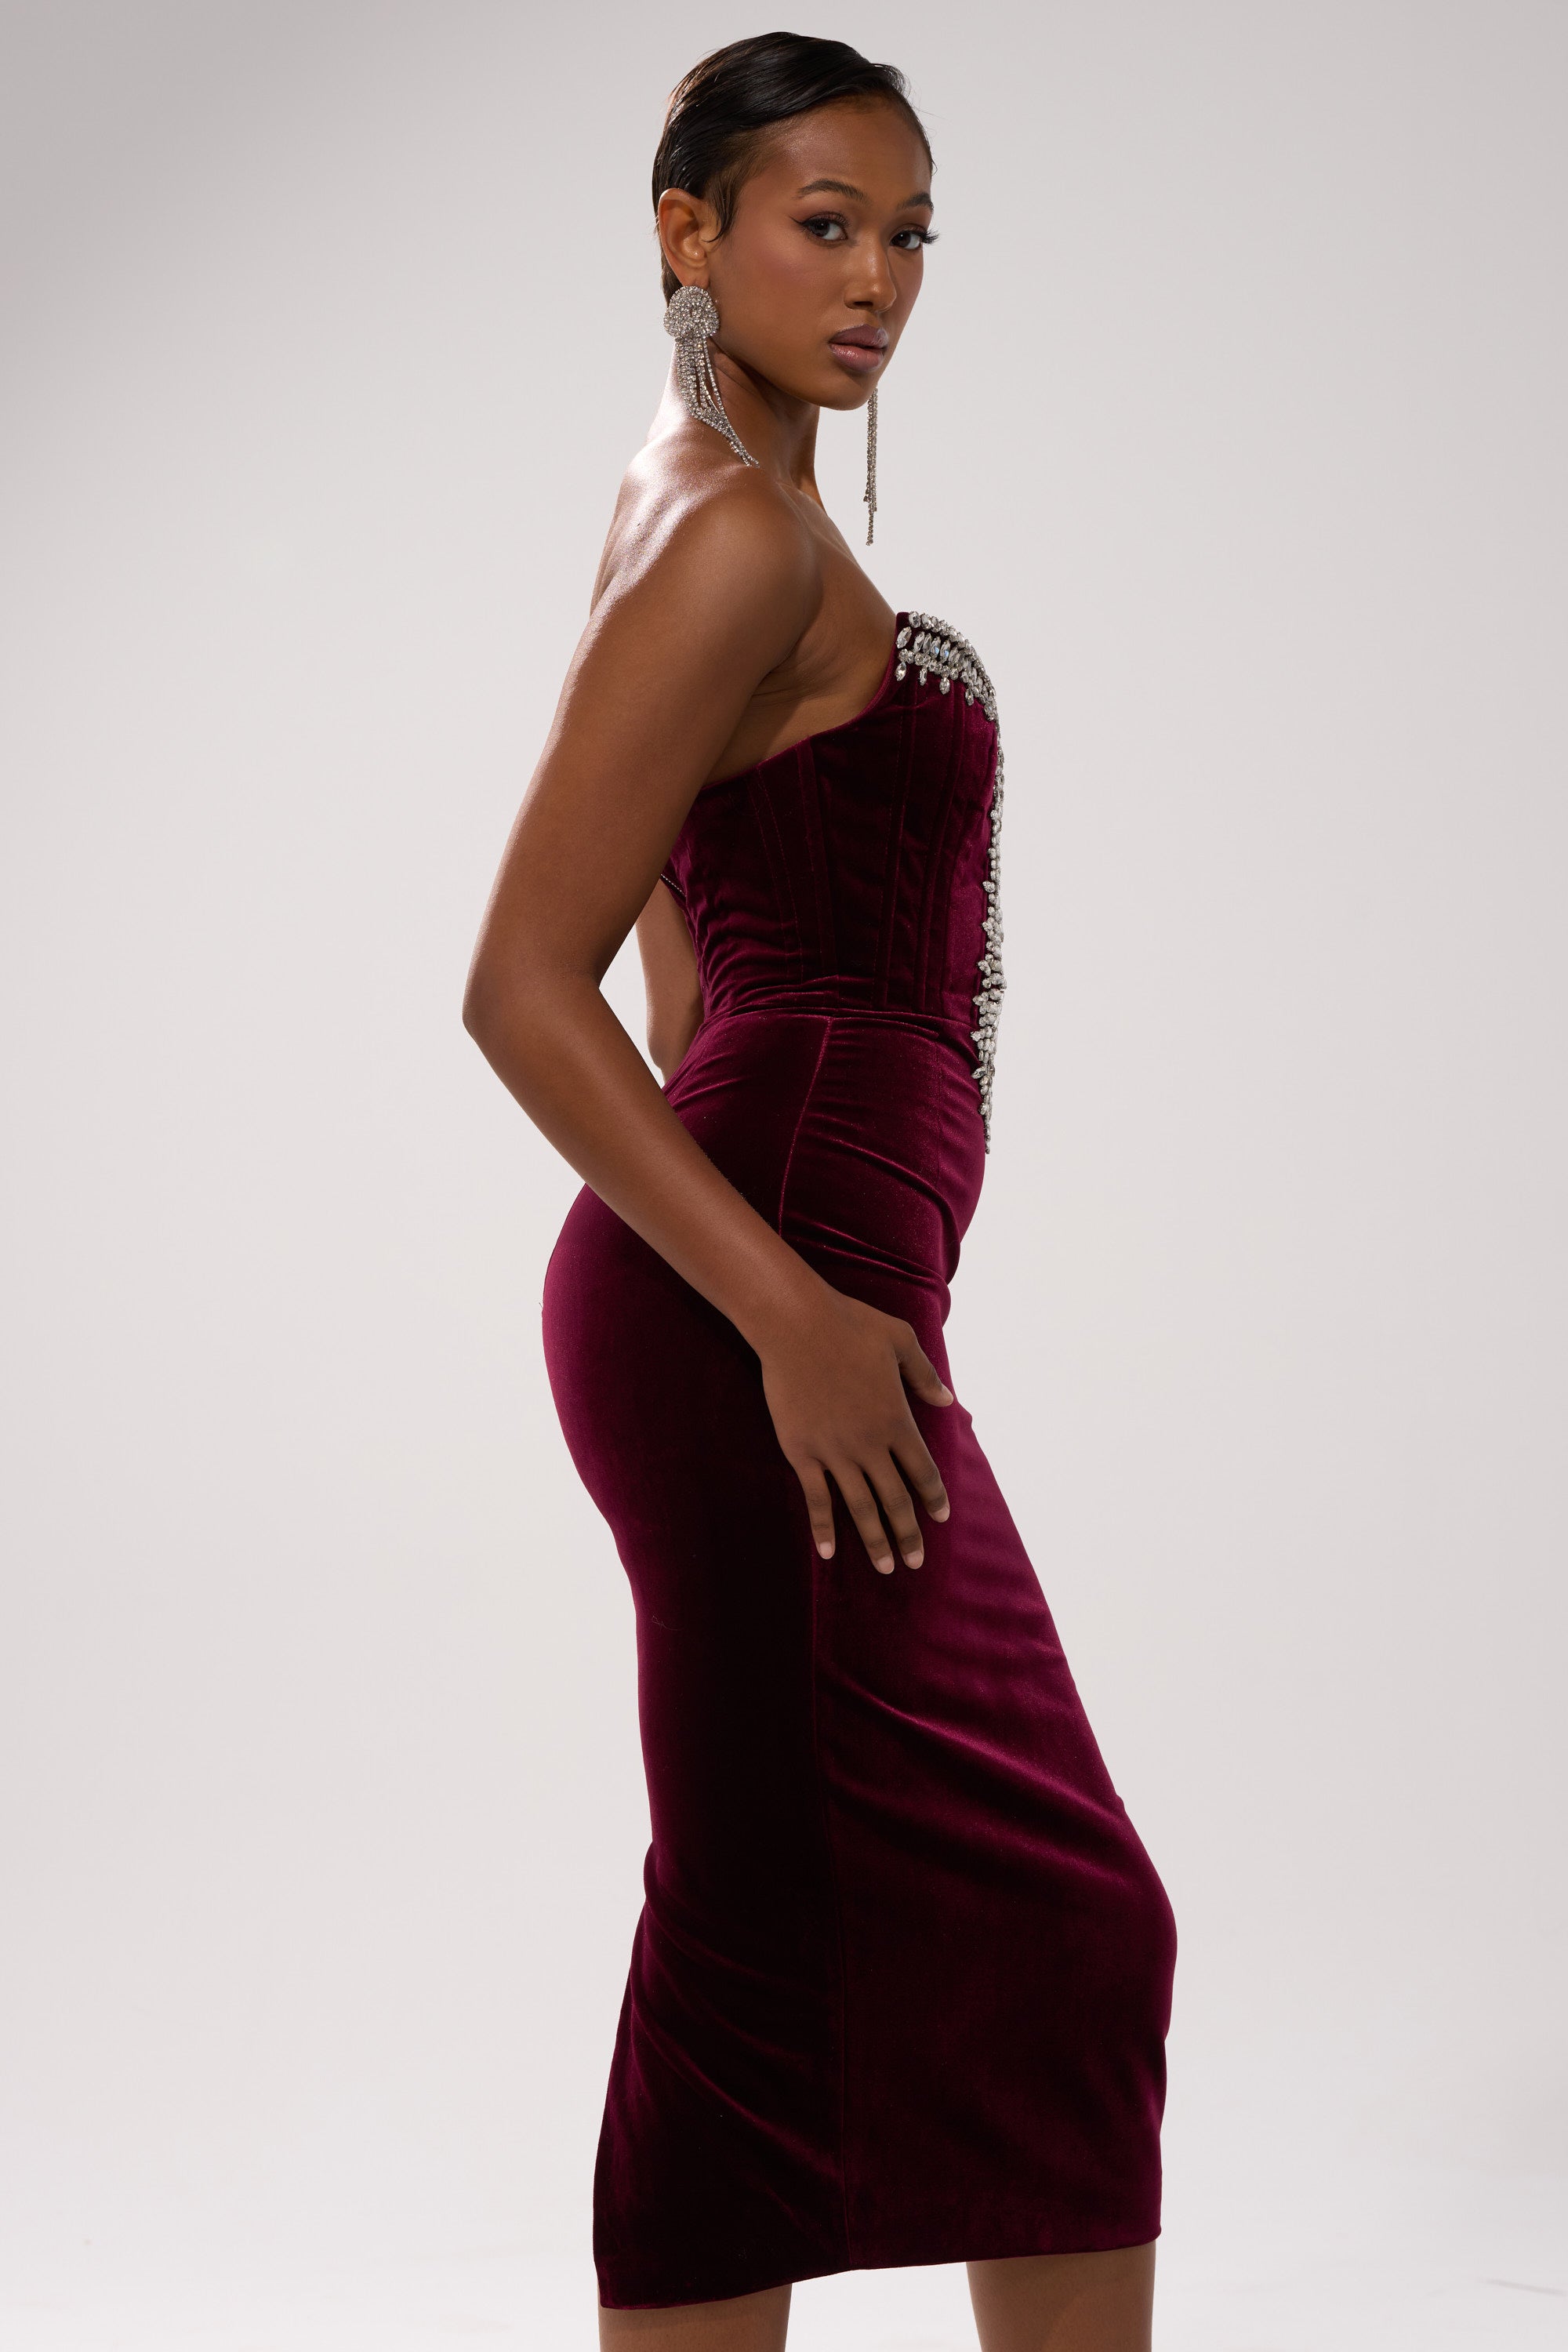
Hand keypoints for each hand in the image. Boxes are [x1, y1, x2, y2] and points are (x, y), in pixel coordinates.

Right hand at [757, 1283, 953, 1573]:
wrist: (795, 1324)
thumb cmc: (850, 1324)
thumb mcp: (900, 1341)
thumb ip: (924, 1376)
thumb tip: (948, 1401)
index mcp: (897, 1419)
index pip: (923, 1471)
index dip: (934, 1497)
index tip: (941, 1517)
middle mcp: (870, 1444)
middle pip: (896, 1500)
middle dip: (909, 1535)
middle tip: (916, 1562)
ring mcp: (835, 1452)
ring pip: (860, 1507)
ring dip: (875, 1540)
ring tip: (885, 1568)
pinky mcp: (802, 1452)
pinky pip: (816, 1498)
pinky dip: (823, 1527)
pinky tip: (828, 1551)